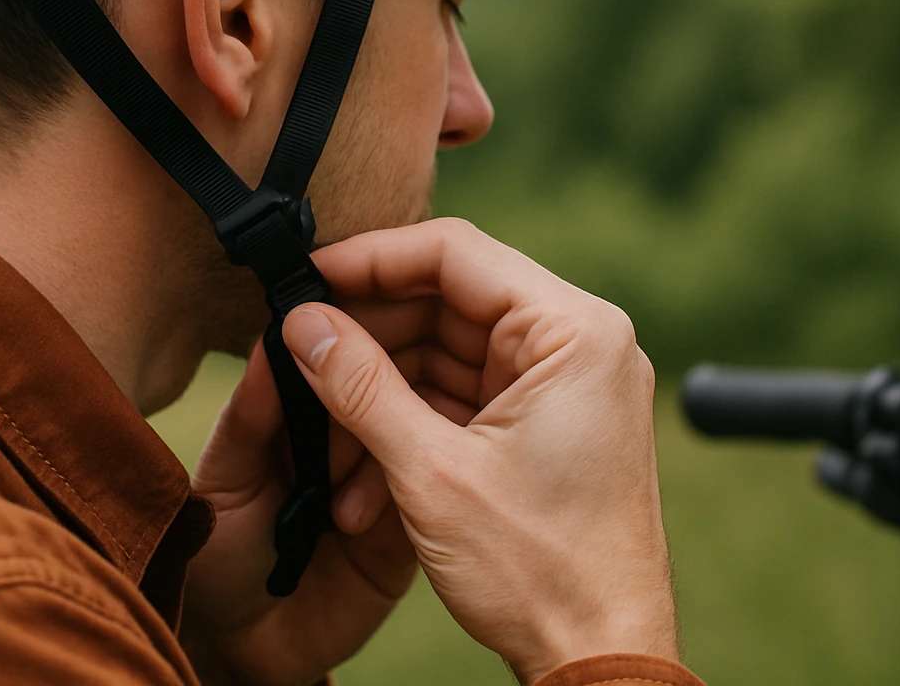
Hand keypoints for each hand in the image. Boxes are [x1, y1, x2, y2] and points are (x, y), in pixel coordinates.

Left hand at [181, 339, 444, 685]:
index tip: (343, 326)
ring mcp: (384, 480)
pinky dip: (392, 498)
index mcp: (302, 413)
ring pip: (406, 434)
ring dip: (373, 455)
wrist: (243, 647)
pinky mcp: (409, 528)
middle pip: (381, 386)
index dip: (343, 337)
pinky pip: (420, 494)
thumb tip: (274, 338)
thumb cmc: (217, 554)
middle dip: (365, 398)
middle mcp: (349, 437)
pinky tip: (351, 519)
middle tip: (331, 439)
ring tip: (329, 506)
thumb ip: (248, 417)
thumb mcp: (221, 481)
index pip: (333, 356)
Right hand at [280, 218, 678, 684]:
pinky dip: (410, 420)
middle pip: (448, 301)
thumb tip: (302, 322)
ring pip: (446, 352)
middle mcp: (579, 344)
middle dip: (368, 334)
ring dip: (380, 389)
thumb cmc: (541, 572)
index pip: (456, 253)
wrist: (601, 659)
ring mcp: (564, 386)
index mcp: (575, 333)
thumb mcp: (431, 471)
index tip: (307, 276)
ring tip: (321, 431)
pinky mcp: (546, 425)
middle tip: (299, 350)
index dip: (371, 259)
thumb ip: (359, 385)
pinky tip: (359, 466)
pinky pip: (463, 395)